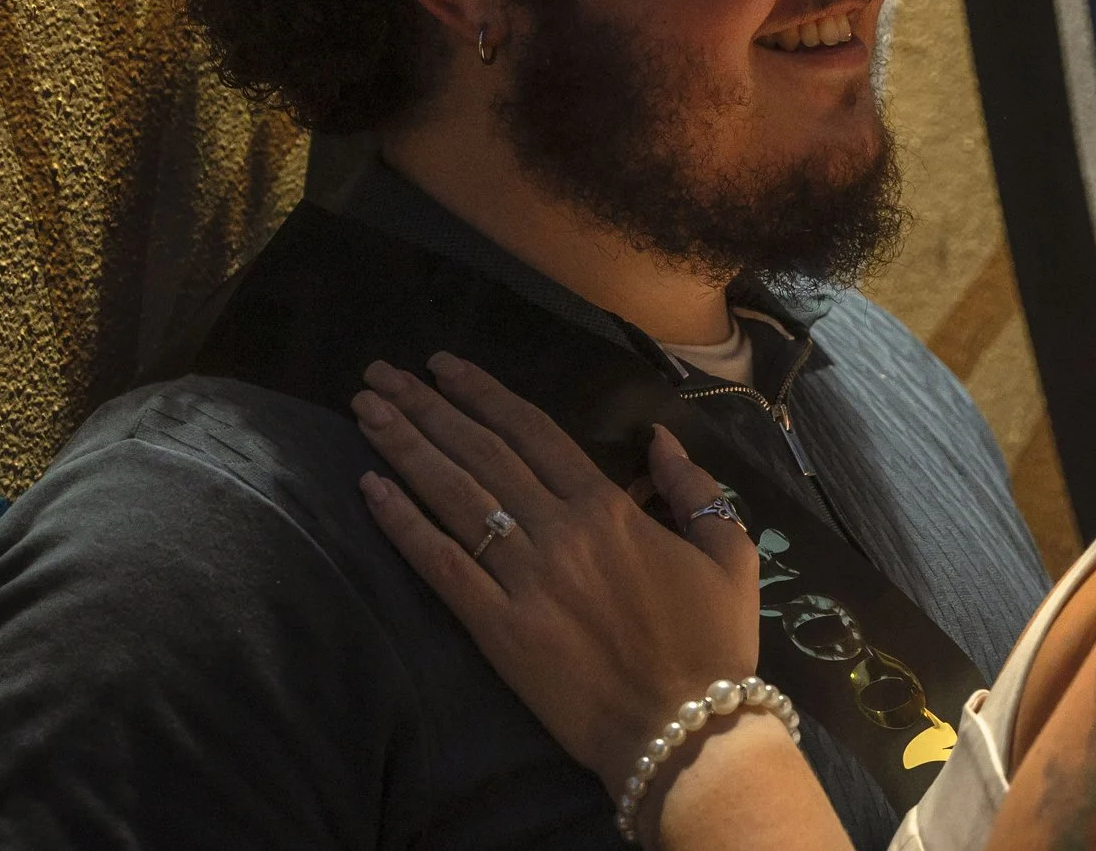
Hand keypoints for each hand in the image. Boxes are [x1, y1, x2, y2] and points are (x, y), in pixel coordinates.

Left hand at [353, 353, 761, 796]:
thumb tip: (660, 437)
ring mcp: (523, 580)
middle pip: (480, 452)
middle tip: (379, 373)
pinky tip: (369, 489)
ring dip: (405, 448)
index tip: (441, 364)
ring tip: (365, 409)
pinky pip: (442, 566)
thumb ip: (695, 488)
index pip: (532, 431)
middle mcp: (558, 531)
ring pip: (454, 497)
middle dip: (426, 407)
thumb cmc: (713, 641)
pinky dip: (402, 525)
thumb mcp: (729, 551)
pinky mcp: (498, 629)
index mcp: (608, 507)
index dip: (482, 393)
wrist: (685, 730)